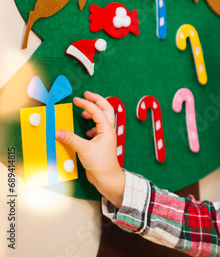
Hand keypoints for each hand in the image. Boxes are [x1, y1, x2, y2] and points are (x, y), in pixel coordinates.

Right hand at [55, 91, 124, 207]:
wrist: (107, 178)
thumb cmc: (100, 163)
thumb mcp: (83, 149)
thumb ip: (70, 139)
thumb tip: (57, 131)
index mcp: (107, 129)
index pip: (97, 111)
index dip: (86, 104)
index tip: (76, 99)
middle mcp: (108, 131)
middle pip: (106, 109)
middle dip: (97, 100)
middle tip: (86, 94)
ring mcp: (106, 137)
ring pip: (103, 119)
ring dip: (94, 113)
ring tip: (83, 113)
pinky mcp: (102, 143)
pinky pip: (98, 129)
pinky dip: (92, 125)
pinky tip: (85, 131)